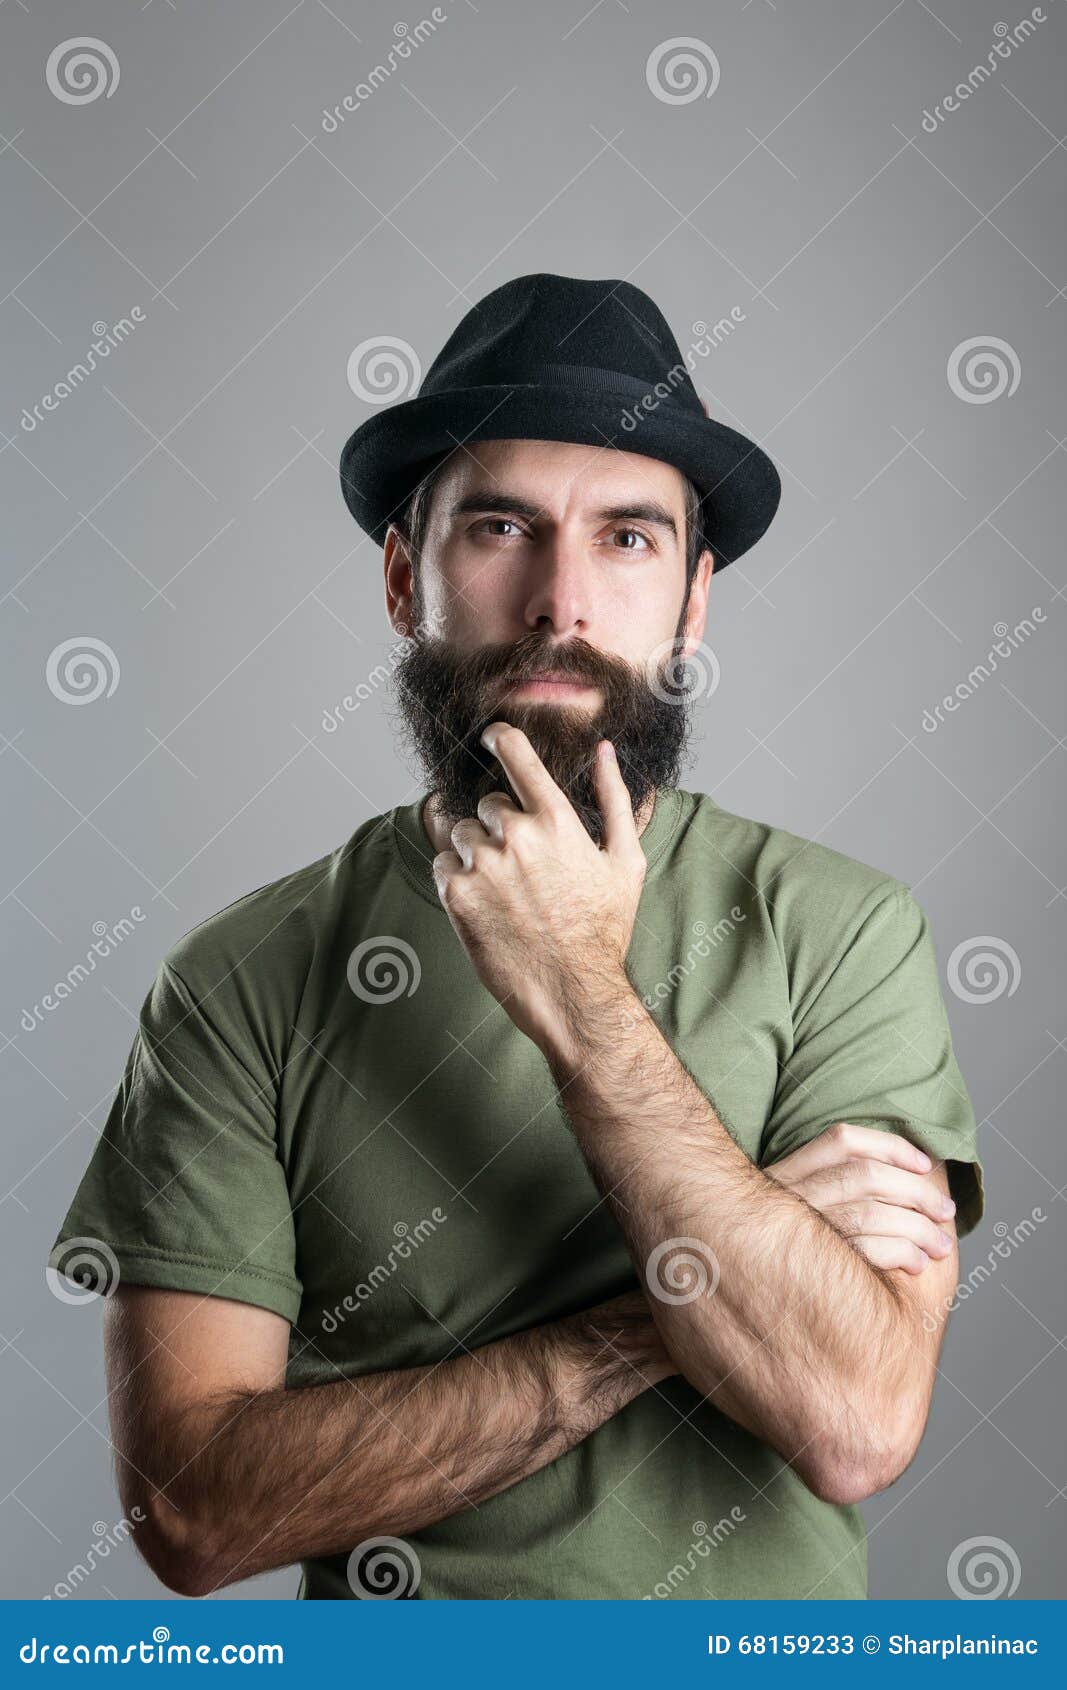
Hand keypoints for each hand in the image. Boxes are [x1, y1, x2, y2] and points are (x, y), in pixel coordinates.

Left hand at [431, 724, 646, 1049]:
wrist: (574, 992)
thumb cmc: (605, 929)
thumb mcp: (625, 861)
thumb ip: (614, 798)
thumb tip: (605, 750)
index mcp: (556, 819)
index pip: (515, 751)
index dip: (498, 737)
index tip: (490, 737)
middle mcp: (516, 835)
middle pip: (487, 805)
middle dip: (500, 828)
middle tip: (523, 868)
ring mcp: (483, 865)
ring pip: (462, 834)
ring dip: (477, 853)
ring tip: (505, 891)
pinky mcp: (458, 896)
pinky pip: (443, 865)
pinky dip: (457, 878)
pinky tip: (485, 903)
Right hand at [765, 1122, 956, 1273]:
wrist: (737, 1297)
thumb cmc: (781, 1254)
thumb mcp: (790, 1205)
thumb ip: (828, 1187)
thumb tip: (904, 1173)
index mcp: (788, 1172)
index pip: (842, 1139)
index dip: (889, 1146)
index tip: (925, 1164)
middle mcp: (789, 1195)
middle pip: (866, 1176)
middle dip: (917, 1192)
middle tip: (946, 1211)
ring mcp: (797, 1232)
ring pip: (871, 1214)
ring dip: (918, 1228)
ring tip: (941, 1245)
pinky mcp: (810, 1268)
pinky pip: (867, 1252)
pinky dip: (902, 1254)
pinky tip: (917, 1264)